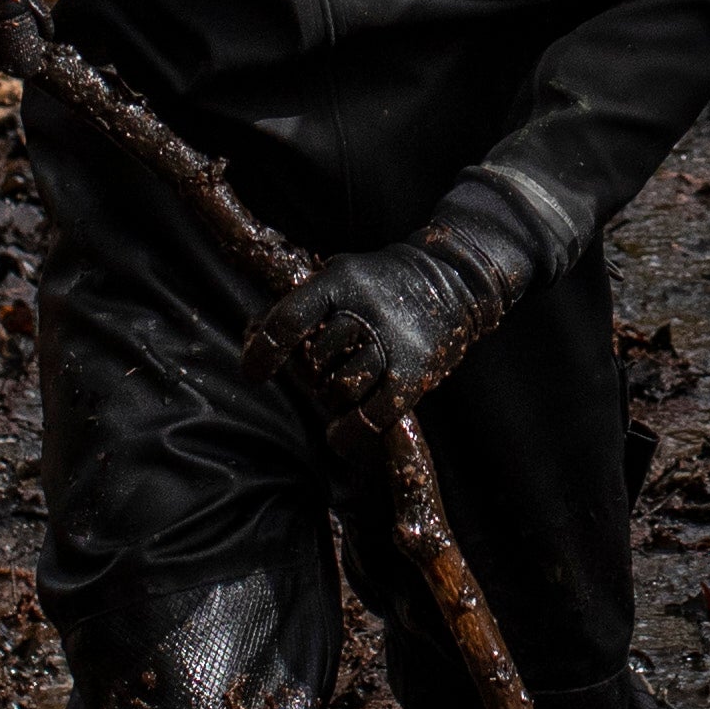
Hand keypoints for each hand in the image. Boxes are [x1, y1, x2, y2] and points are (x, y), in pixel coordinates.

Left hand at [247, 237, 497, 417]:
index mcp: (339, 283)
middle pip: (316, 360)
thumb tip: (259, 332)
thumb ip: (312, 298)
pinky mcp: (413, 372)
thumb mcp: (346, 272)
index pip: (289, 320)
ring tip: (340, 391)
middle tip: (322, 372)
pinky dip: (352, 431)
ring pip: (342, 387)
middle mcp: (363, 312)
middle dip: (312, 372)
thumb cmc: (388, 280)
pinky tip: (338, 437)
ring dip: (333, 395)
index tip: (253, 374)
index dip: (265, 351)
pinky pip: (373, 413)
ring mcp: (390, 343)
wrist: (455, 278)